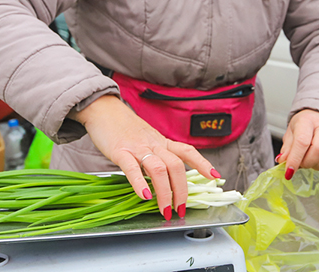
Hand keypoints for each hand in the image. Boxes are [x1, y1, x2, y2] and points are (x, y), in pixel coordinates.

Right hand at [73, 95, 218, 218]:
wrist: (103, 109)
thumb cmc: (123, 128)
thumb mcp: (146, 139)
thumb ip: (156, 155)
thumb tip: (164, 178)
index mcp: (161, 142)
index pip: (187, 151)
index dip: (202, 163)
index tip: (215, 176)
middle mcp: (153, 144)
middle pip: (176, 165)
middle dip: (181, 190)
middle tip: (181, 209)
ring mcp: (137, 147)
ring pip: (159, 168)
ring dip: (165, 192)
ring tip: (165, 209)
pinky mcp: (120, 151)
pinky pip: (132, 168)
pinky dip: (139, 183)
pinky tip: (144, 196)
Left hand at [276, 109, 318, 179]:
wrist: (317, 118)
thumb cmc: (302, 125)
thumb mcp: (290, 133)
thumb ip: (287, 148)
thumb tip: (283, 161)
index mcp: (308, 120)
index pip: (302, 141)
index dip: (295, 159)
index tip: (288, 171)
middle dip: (306, 163)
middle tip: (298, 163)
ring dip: (311, 165)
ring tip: (305, 158)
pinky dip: (318, 166)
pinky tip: (314, 159)